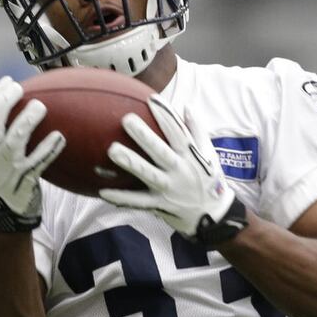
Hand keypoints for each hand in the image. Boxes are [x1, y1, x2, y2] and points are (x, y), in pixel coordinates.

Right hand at [0, 76, 65, 231]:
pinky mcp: (25, 181)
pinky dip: (48, 150)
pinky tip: (60, 137)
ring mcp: (10, 168)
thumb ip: (12, 131)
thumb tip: (34, 102)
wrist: (12, 210)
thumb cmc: (14, 175)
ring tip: (40, 107)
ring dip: (27, 122)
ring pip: (15, 141)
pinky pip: (37, 163)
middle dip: (4, 103)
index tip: (8, 80)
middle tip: (20, 88)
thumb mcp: (6, 153)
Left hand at [100, 94, 246, 245]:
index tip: (152, 99)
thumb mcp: (210, 154)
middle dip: (144, 136)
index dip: (166, 115)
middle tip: (126, 119)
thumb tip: (186, 106)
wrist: (214, 216)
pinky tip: (103, 191)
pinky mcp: (160, 204)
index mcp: (191, 156)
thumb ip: (198, 130)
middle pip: (160, 151)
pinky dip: (121, 198)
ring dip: (130, 162)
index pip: (178, 132)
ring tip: (112, 150)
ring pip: (147, 174)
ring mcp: (169, 189)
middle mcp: (180, 171)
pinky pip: (138, 201)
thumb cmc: (209, 180)